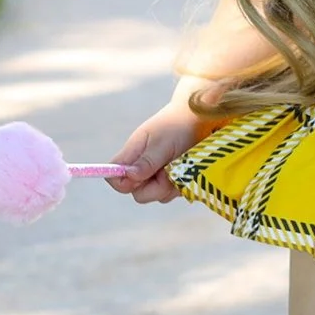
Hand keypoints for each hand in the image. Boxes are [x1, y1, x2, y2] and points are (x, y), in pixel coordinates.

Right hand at [109, 88, 208, 204]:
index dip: (122, 182)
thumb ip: (147, 161)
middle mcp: (142, 167)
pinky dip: (181, 186)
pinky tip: (189, 171)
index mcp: (133, 153)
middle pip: (137, 193)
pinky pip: (172, 194)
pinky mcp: (172, 180)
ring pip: (157, 196)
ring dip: (171, 186)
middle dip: (155, 188)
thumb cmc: (179, 125)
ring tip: (181, 166)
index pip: (112, 175)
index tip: (140, 178)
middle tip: (169, 171)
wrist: (201, 118)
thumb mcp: (163, 143)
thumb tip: (129, 175)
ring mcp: (158, 175)